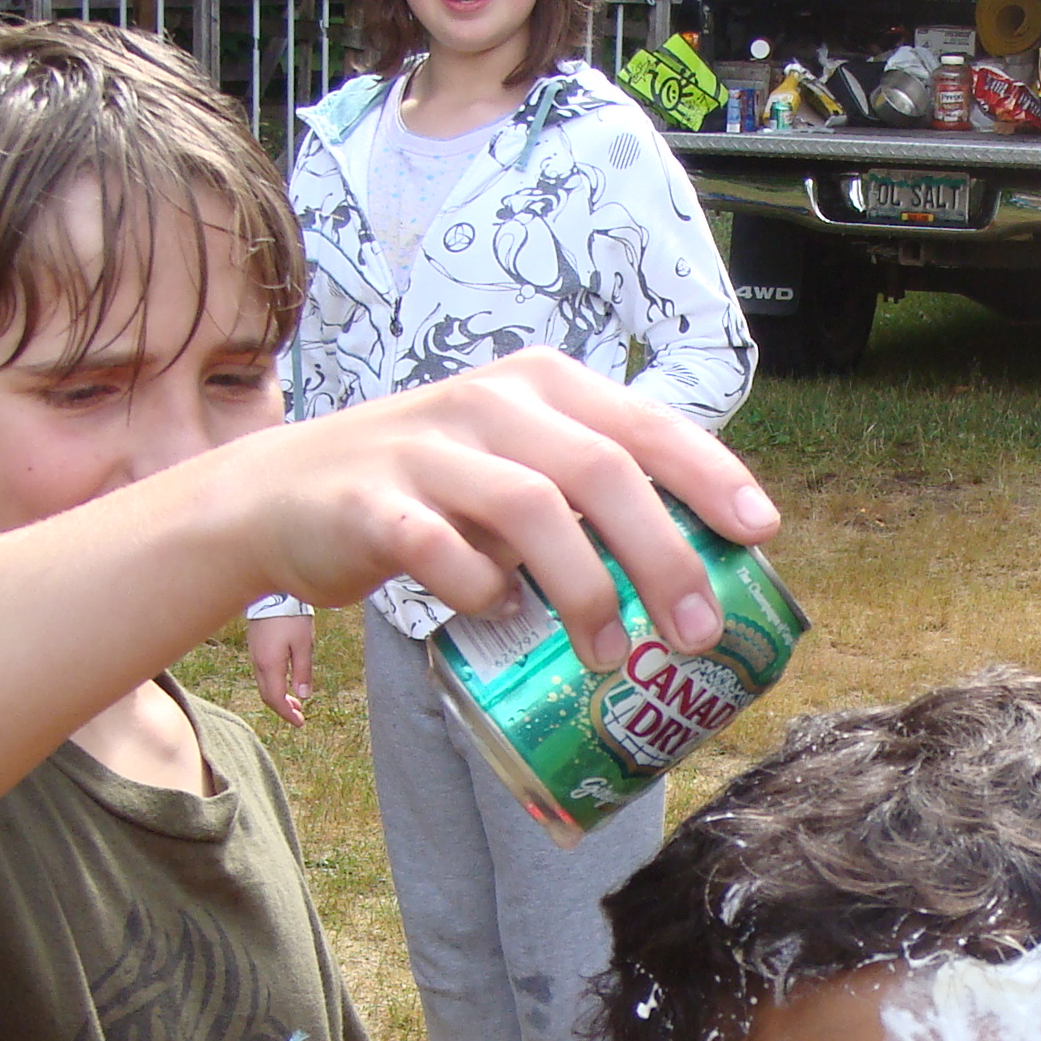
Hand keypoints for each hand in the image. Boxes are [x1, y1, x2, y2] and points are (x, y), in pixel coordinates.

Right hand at [234, 349, 777, 670]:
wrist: (281, 496)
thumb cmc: (431, 492)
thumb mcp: (518, 467)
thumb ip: (591, 498)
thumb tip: (699, 572)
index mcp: (541, 387)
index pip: (644, 424)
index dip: (709, 475)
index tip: (758, 531)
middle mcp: (490, 402)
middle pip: (601, 470)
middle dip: (663, 555)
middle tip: (698, 632)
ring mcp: (427, 448)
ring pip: (531, 507)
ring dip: (584, 588)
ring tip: (609, 654)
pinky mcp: (370, 503)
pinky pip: (441, 550)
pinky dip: (482, 591)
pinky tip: (500, 617)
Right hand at [248, 612, 315, 722]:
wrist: (273, 592)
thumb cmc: (291, 617)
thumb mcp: (303, 645)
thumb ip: (303, 671)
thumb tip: (304, 695)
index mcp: (270, 665)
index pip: (276, 699)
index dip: (287, 714)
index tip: (300, 723)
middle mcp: (258, 663)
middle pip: (267, 695)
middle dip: (283, 708)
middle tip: (299, 716)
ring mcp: (254, 654)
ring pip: (264, 684)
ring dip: (279, 696)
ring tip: (296, 701)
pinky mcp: (255, 646)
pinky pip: (263, 673)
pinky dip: (274, 683)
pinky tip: (286, 681)